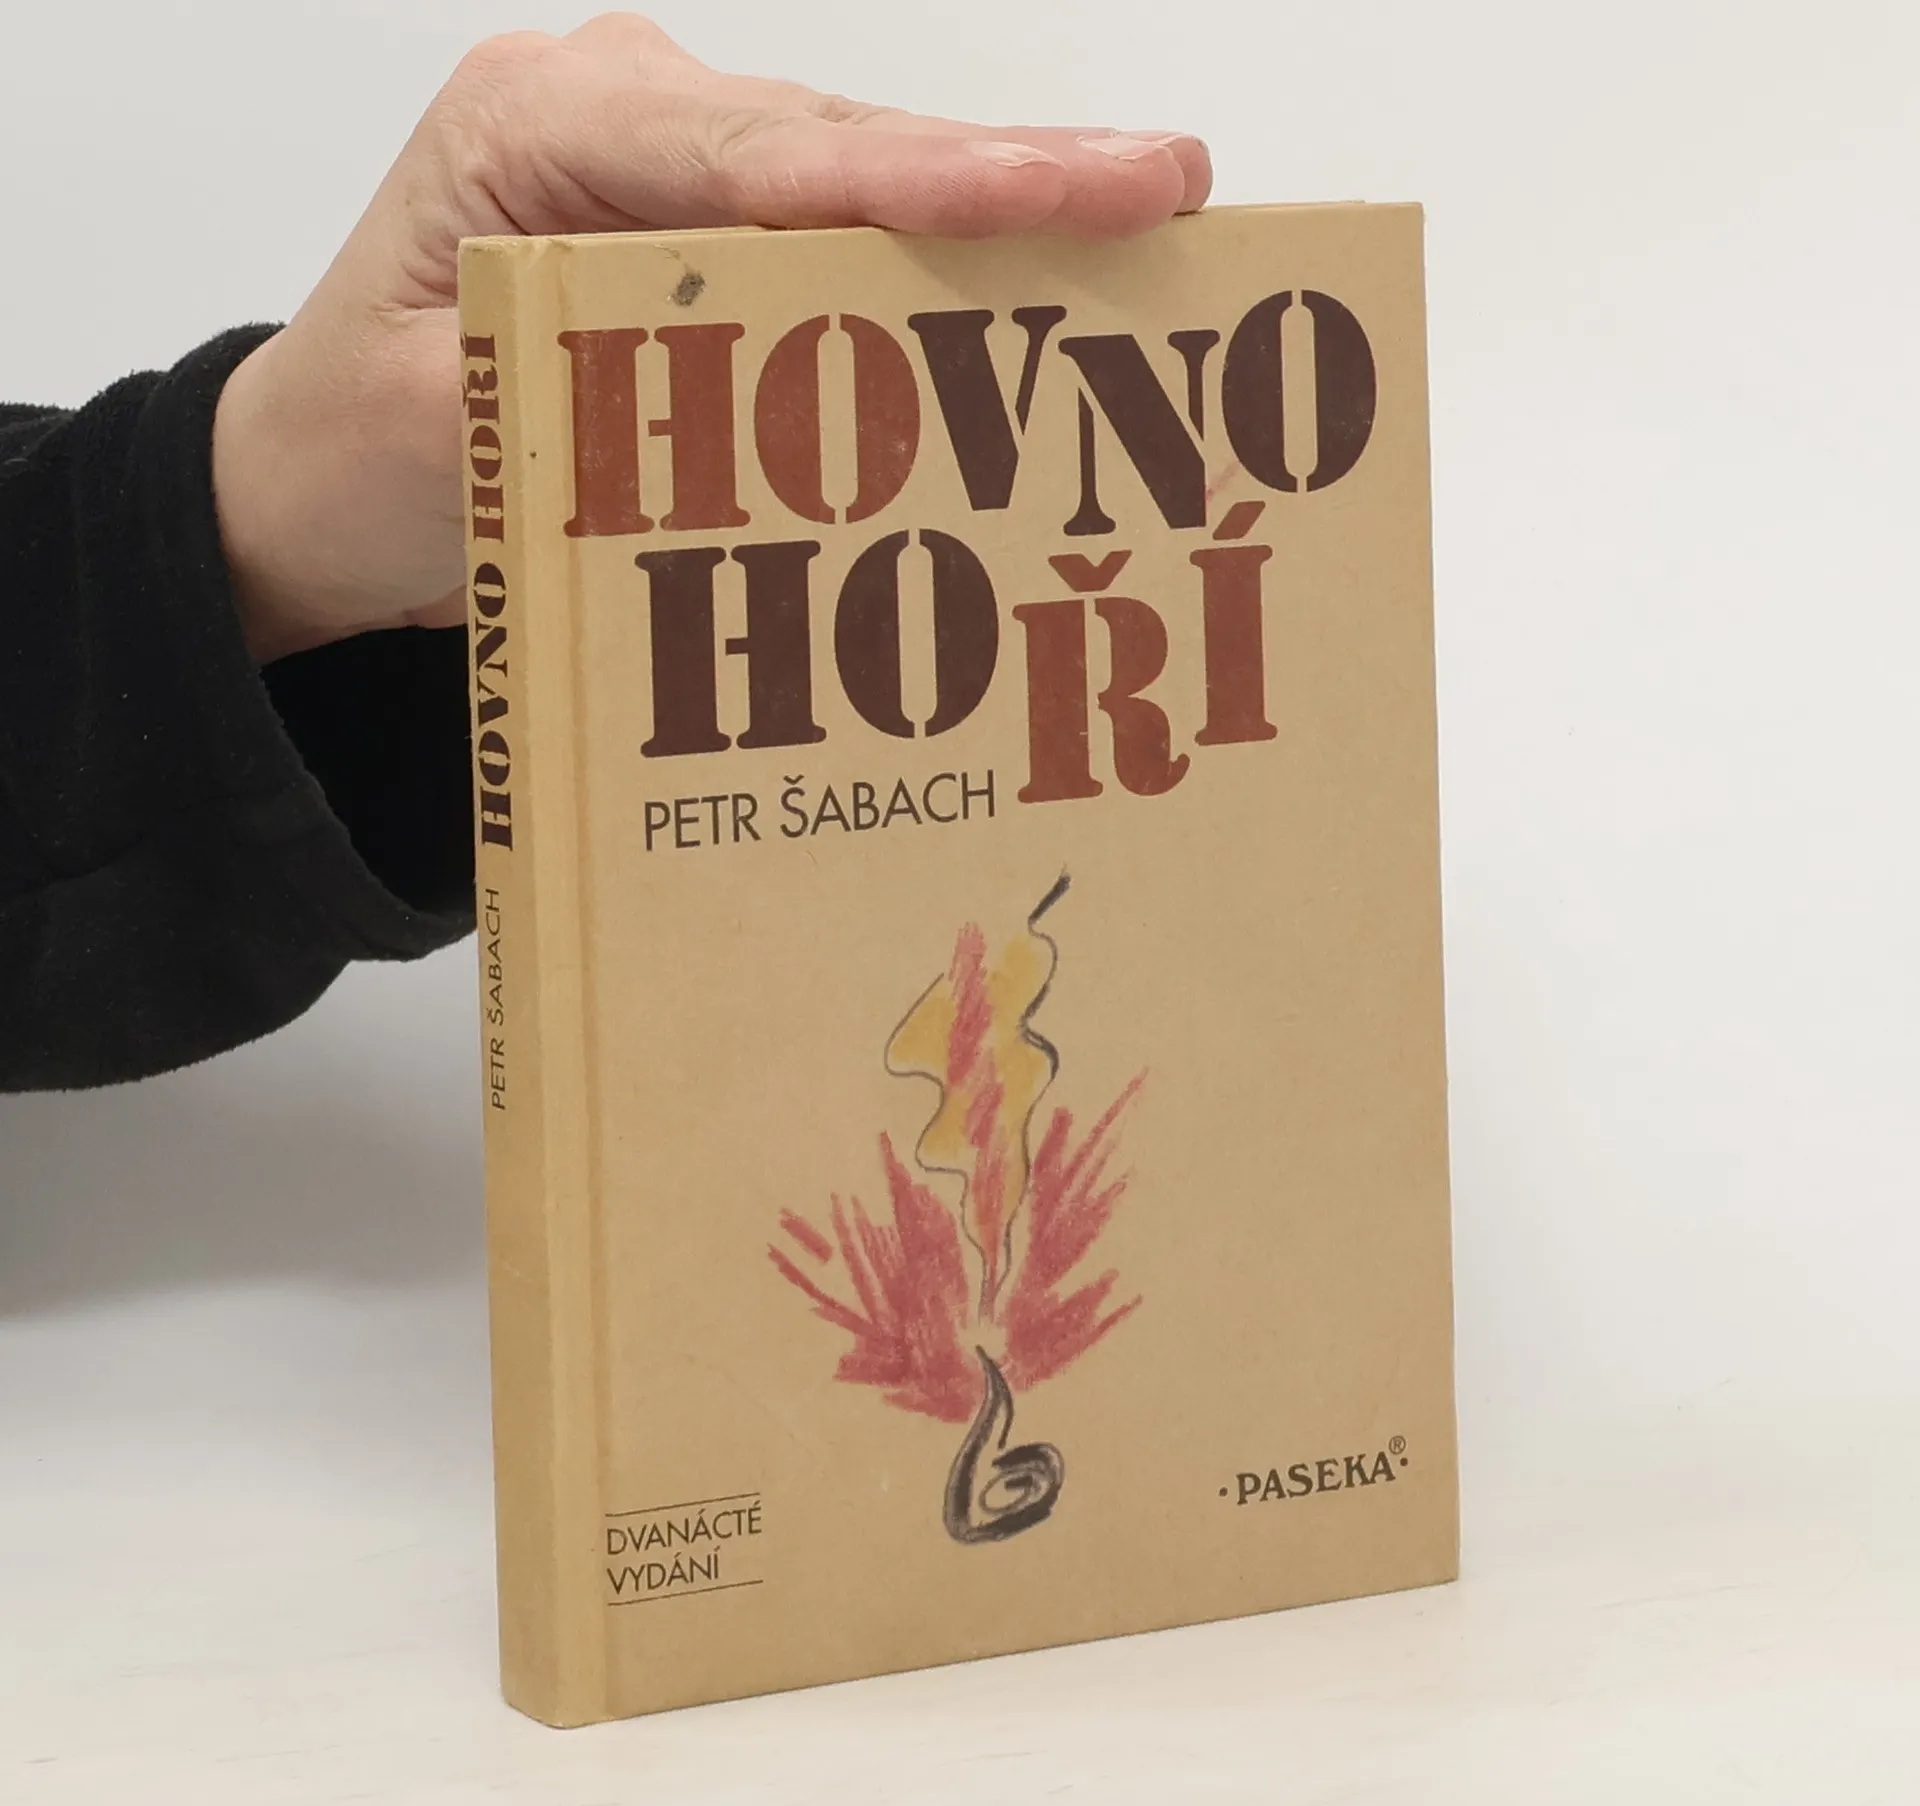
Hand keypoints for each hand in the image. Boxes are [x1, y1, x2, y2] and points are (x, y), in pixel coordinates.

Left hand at [211, 14, 1210, 661]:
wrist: (307, 484)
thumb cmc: (349, 448)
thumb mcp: (444, 429)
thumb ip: (592, 394)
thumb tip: (761, 403)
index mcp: (540, 128)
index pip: (767, 155)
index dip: (931, 179)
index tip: (1074, 188)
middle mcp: (616, 119)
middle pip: (839, 146)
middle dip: (1006, 173)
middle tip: (1166, 185)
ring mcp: (665, 173)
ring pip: (854, 183)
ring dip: (993, 217)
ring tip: (1143, 222)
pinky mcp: (698, 239)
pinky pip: (832, 242)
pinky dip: (932, 273)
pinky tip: (1038, 285)